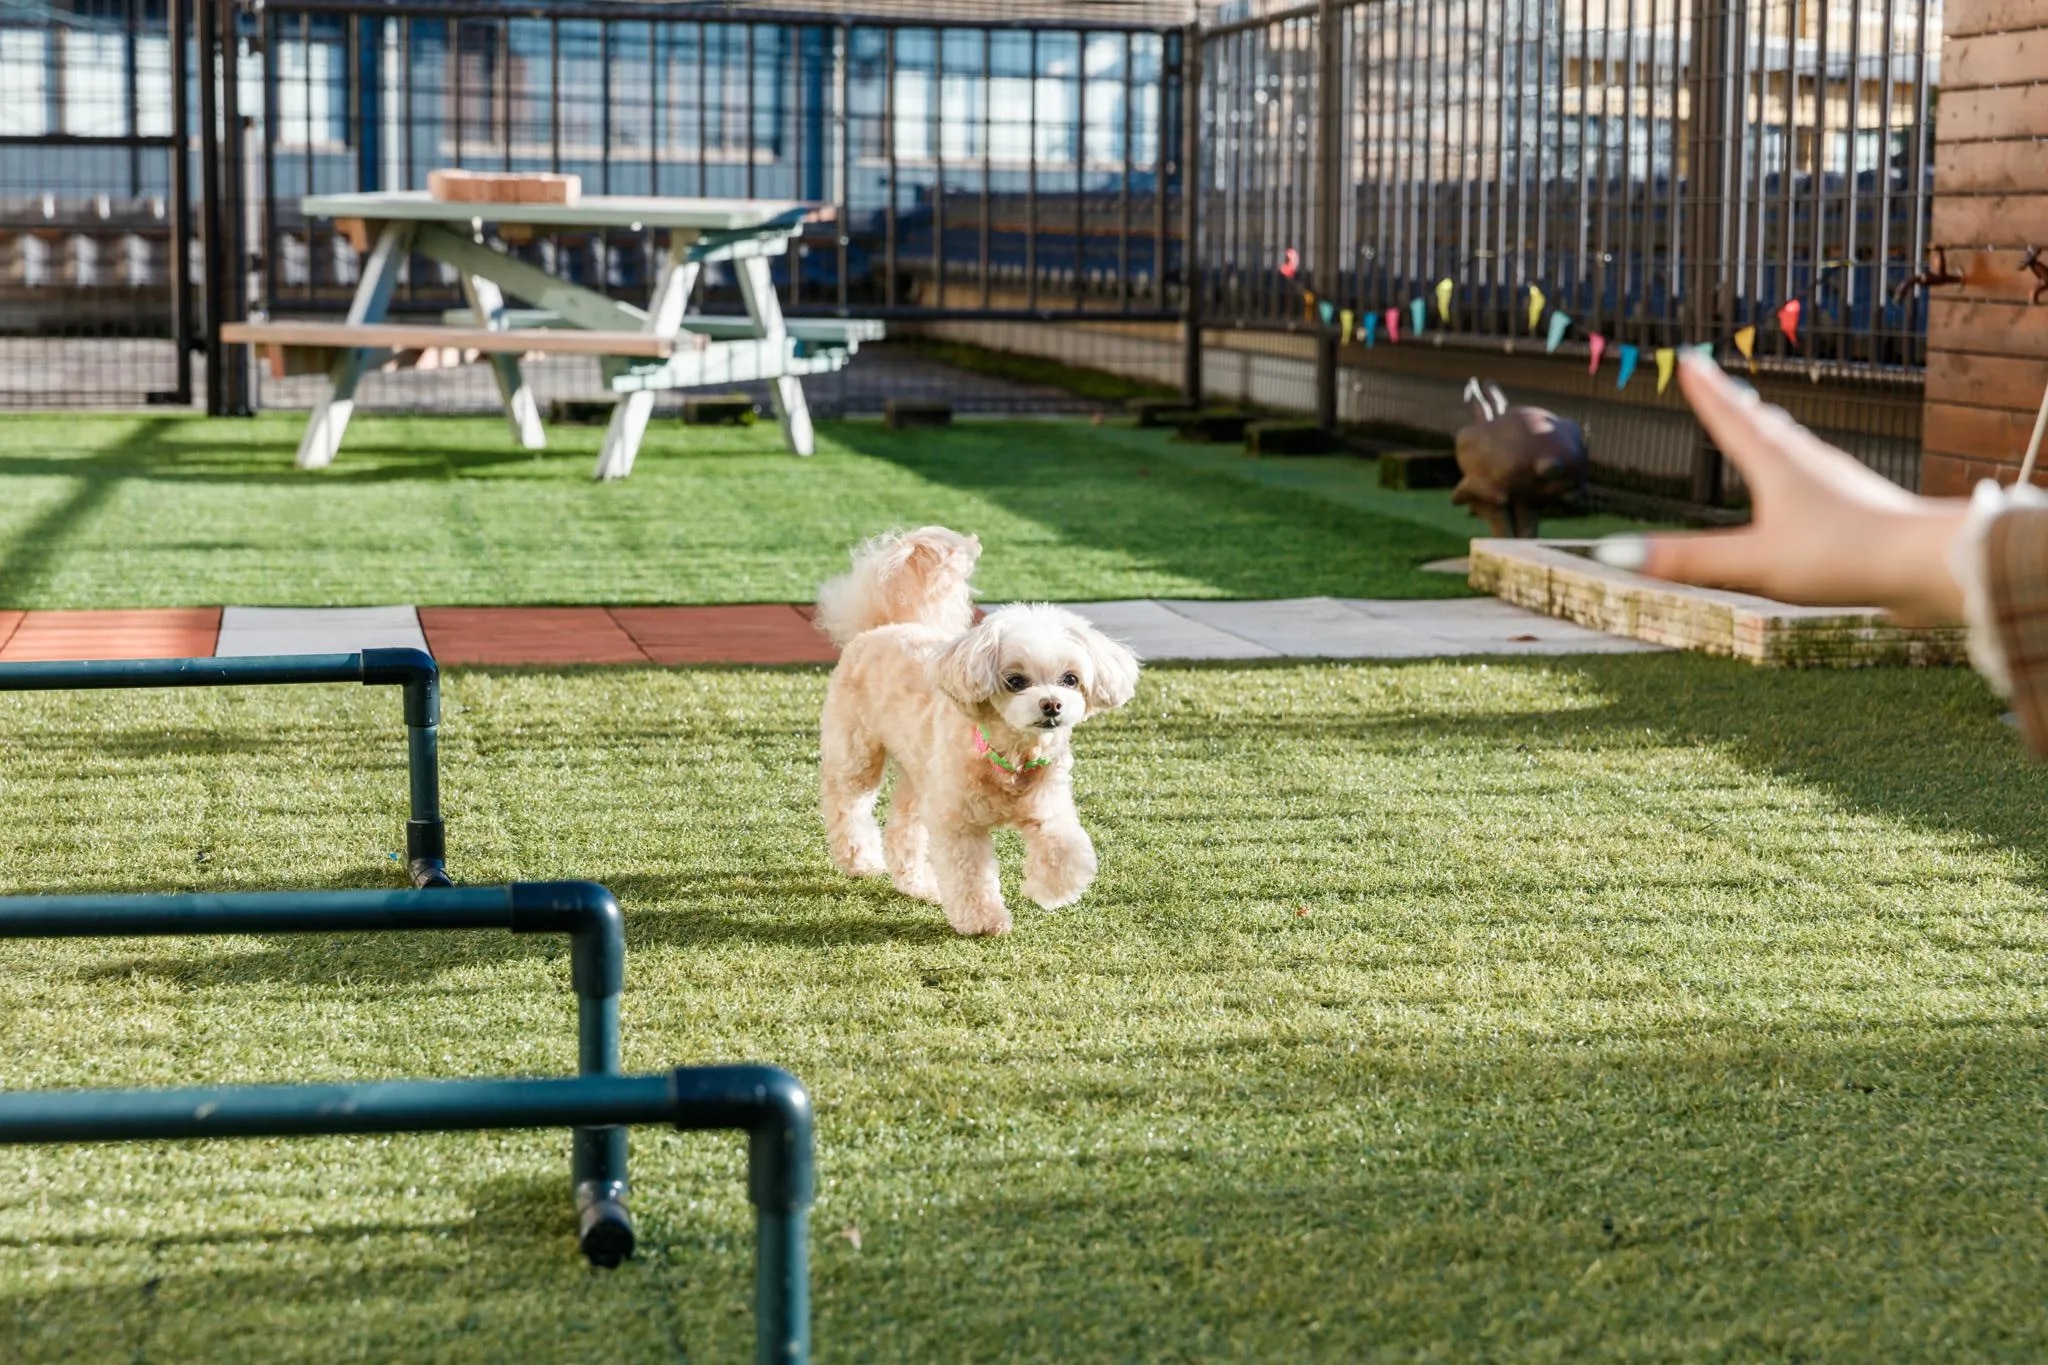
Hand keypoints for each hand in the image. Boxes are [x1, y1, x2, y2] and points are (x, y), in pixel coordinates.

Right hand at [1594, 355, 1969, 624]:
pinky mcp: (1859, 507)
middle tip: (1717, 380)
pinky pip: (1817, 474)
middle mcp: (1809, 463)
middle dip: (1734, 403)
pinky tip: (1809, 487)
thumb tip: (1612, 555)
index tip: (1689, 359)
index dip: (1706, 391)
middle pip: (1763, 424)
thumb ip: (1685, 561)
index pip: (1730, 418)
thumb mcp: (1752, 565)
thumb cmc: (1845, 558)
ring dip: (1768, 430)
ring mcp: (1838, 482)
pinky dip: (1797, 465)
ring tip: (1760, 422)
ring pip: (1794, 445)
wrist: (1931, 562)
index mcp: (1777, 465)